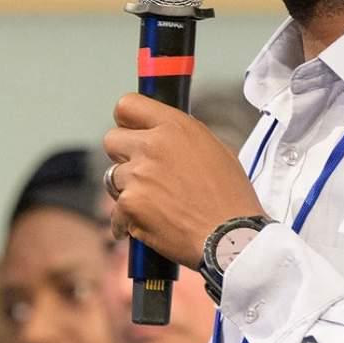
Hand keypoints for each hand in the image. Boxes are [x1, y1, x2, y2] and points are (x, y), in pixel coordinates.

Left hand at [104, 93, 265, 267]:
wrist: (231, 237)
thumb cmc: (230, 198)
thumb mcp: (216, 150)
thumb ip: (182, 138)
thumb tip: (163, 137)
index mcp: (176, 127)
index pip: (128, 105)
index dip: (126, 120)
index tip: (130, 131)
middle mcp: (153, 145)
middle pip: (111, 140)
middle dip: (123, 156)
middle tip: (141, 173)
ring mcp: (138, 175)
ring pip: (112, 178)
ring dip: (128, 191)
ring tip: (155, 205)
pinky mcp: (130, 204)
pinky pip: (115, 212)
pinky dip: (127, 222)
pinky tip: (147, 225)